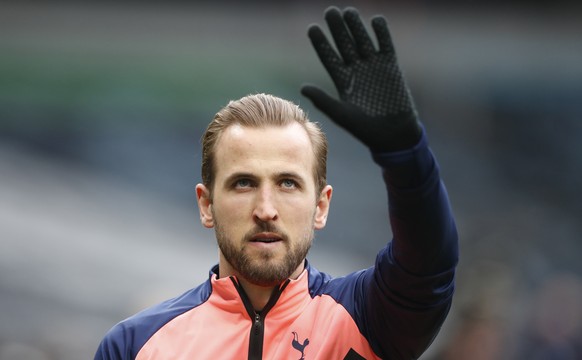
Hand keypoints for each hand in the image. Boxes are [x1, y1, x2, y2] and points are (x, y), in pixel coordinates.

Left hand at [301, 7, 421, 151]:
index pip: (329, 57)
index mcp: (342, 80)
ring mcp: (373, 66)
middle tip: (330, 11)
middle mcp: (356, 70)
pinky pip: (385, 44)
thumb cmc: (365, 129)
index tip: (312, 28)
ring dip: (356, 26)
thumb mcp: (341, 114)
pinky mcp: (391, 66)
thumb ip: (323, 100)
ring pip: (362, 40)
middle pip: (344, 44)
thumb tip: (302, 88)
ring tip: (348, 11)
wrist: (393, 134)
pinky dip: (381, 33)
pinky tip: (375, 20)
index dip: (321, 43)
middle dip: (337, 28)